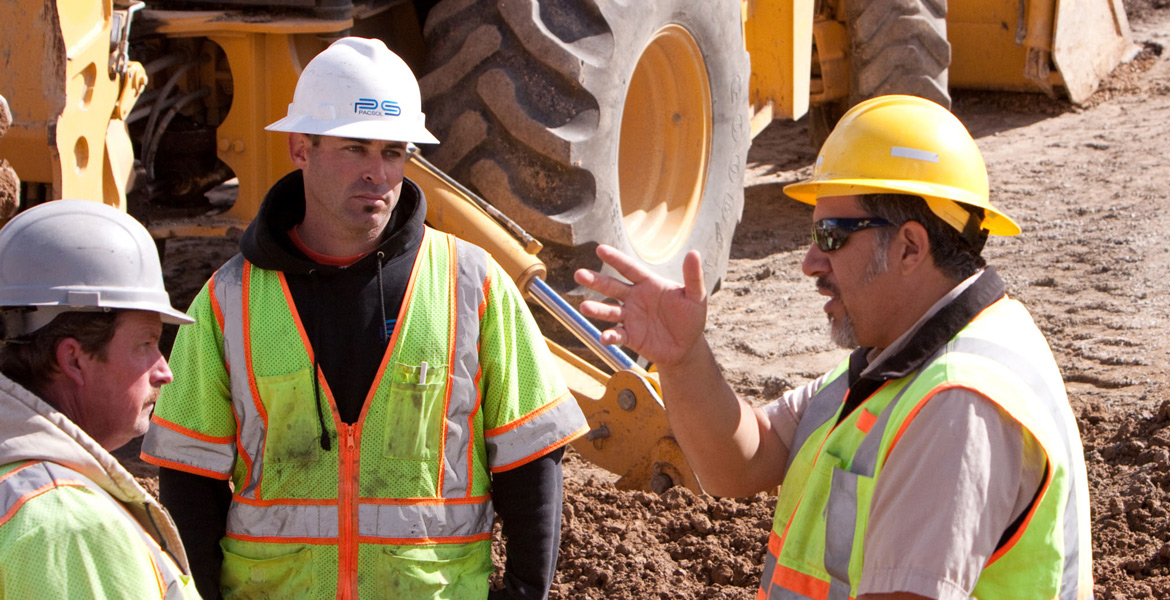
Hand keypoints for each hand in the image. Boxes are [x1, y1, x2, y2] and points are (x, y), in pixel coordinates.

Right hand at [573, 245, 706, 367]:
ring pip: (609, 310)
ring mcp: (630, 317)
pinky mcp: (630, 337)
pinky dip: (609, 335)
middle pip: (612, 287)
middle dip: (596, 281)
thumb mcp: (696, 296)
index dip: (615, 259)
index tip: (600, 249)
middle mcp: (635, 298)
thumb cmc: (691, 318)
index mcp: (648, 284)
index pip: (629, 269)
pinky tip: (604, 337)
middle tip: (579, 274)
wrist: (686, 348)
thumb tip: (694, 253)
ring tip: (584, 307)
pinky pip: (617, 334)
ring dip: (596, 309)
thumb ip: (693, 276)